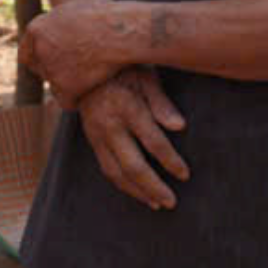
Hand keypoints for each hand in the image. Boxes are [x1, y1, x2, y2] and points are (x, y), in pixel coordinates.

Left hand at [18, 0, 142, 106]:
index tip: (49, 64)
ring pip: (55, 85)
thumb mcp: (77, 8)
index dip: (39, 59)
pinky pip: (68, 101)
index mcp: (37, 29)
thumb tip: (63, 21)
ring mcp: (51, 70)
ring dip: (69, 85)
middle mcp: (39, 50)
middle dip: (54, 72)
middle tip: (72, 73)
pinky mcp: (65, 88)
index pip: (27, 52)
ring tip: (91, 79)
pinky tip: (90, 94)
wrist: (121, 33)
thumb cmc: (107, 16)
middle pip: (40, 69)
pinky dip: (78, 100)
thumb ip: (63, 21)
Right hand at [73, 68, 186, 210]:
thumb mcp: (146, 76)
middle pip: (133, 165)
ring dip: (138, 192)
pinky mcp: (91, 140)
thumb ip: (161, 102)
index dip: (170, 161)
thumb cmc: (124, 68)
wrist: (83, 64)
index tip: (185, 174)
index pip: (153, 141)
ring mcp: (97, 134)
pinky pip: (106, 168)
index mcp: (127, 106)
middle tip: (172, 202)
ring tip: (157, 204)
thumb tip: (179, 127)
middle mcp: (109, 124)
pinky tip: (138, 192)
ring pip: (116, 172)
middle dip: (154, 186)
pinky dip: (122, 185)